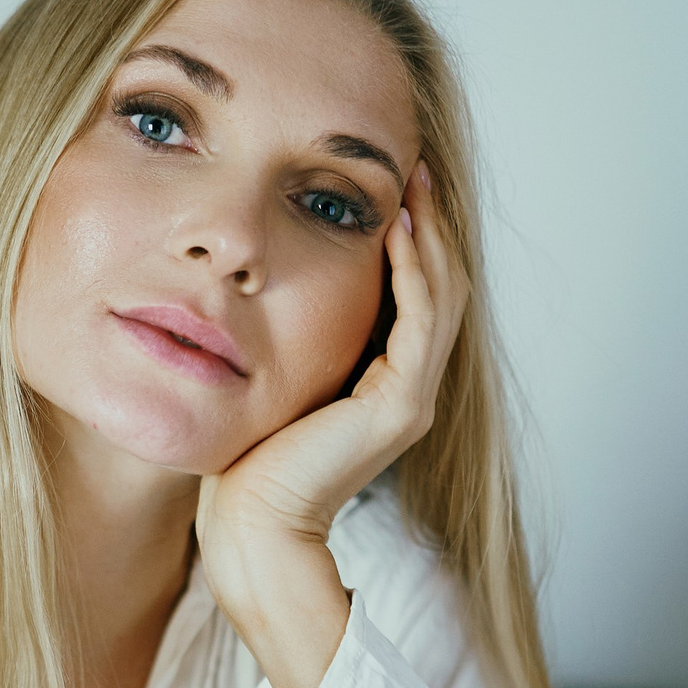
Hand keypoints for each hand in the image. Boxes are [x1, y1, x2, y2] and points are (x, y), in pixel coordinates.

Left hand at [196, 163, 468, 687]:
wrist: (250, 524)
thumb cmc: (246, 461)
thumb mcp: (274, 377)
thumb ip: (290, 337)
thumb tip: (263, 284)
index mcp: (386, 383)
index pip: (417, 294)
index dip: (414, 237)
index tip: (392, 181)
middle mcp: (409, 389)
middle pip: (441, 286)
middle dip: (431, 222)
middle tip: (413, 163)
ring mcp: (412, 398)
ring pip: (441, 296)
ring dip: (429, 234)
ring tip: (411, 181)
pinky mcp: (400, 405)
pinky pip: (419, 319)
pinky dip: (412, 269)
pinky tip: (394, 228)